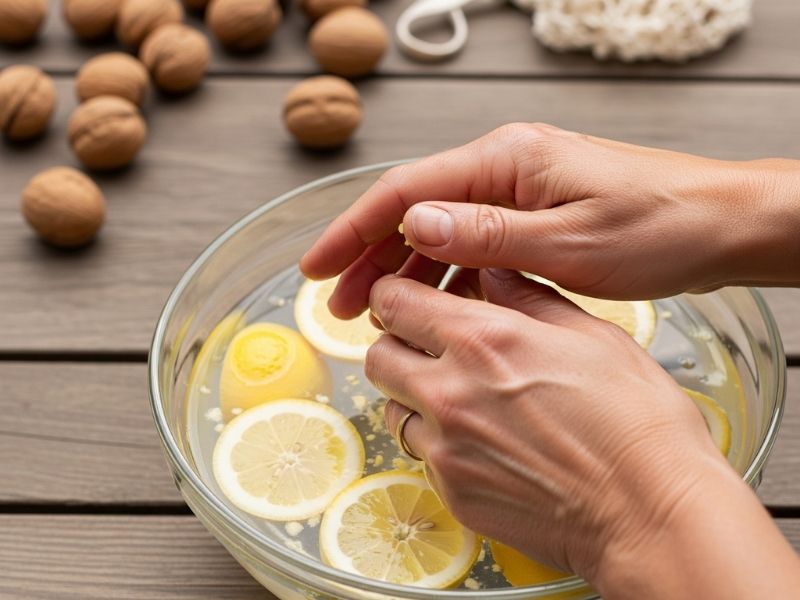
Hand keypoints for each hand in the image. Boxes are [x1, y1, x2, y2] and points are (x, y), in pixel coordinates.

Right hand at [301, 123, 799, 318]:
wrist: (724, 224)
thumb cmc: (659, 226)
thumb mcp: (567, 241)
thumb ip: (485, 234)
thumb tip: (413, 225)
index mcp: (505, 162)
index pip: (405, 191)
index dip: (353, 230)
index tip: (316, 266)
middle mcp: (505, 168)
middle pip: (415, 210)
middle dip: (370, 256)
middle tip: (338, 304)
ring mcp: (520, 192)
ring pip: (442, 230)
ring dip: (407, 270)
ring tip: (377, 314)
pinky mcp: (536, 216)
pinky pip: (476, 244)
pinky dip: (451, 276)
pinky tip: (439, 307)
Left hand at [370, 271, 799, 597]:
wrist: (651, 512)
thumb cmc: (637, 424)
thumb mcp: (591, 335)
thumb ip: (528, 297)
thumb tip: (493, 273)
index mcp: (483, 340)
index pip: (394, 303)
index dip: (394, 295)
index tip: (404, 299)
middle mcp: (450, 392)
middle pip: (377, 356)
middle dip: (395, 344)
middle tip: (427, 347)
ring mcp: (446, 448)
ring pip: (391, 409)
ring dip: (412, 396)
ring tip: (458, 397)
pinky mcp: (452, 491)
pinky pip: (420, 456)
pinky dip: (436, 442)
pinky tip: (479, 441)